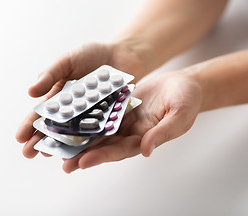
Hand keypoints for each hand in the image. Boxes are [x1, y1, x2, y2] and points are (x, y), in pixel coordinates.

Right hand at [16, 42, 143, 157]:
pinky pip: (98, 131)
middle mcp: (72, 110)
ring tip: (54, 156)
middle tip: (29, 154)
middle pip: (54, 128)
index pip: (40, 113)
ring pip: (74, 134)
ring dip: (64, 146)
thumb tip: (30, 91)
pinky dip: (90, 140)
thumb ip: (50, 75)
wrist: (122, 54)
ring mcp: (90, 116)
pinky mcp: (108, 119)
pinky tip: (83, 150)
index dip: (29, 125)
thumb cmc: (91, 55)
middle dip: (41, 141)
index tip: (19, 138)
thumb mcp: (67, 61)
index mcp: (58, 97)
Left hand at [62, 70, 202, 172]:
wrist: (184, 84)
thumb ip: (163, 133)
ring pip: (100, 130)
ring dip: (81, 137)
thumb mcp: (179, 115)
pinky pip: (101, 110)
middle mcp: (131, 132)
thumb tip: (146, 150)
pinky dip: (87, 114)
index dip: (103, 156)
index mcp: (145, 138)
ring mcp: (124, 119)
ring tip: (60, 144)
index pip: (121, 150)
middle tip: (63, 163)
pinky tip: (70, 116)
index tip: (83, 162)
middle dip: (84, 154)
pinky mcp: (120, 105)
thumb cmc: (187, 100)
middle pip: (105, 145)